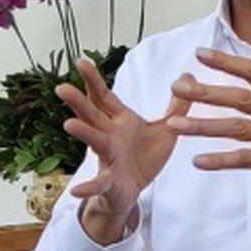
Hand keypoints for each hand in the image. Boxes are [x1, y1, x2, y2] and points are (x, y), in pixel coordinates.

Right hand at [56, 57, 190, 244]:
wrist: (134, 189)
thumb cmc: (144, 157)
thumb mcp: (165, 130)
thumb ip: (176, 106)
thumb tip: (187, 76)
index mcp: (119, 121)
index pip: (104, 97)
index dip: (93, 80)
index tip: (81, 61)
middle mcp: (109, 136)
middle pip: (92, 115)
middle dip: (78, 101)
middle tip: (63, 87)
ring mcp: (107, 158)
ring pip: (93, 142)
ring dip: (82, 133)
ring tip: (70, 125)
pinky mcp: (109, 181)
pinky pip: (97, 184)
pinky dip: (87, 187)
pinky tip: (77, 190)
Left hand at [165, 39, 250, 189]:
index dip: (226, 61)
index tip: (199, 54)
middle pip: (240, 98)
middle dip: (206, 92)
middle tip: (177, 86)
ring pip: (238, 128)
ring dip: (204, 126)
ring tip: (175, 125)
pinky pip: (247, 159)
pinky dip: (222, 160)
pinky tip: (199, 161)